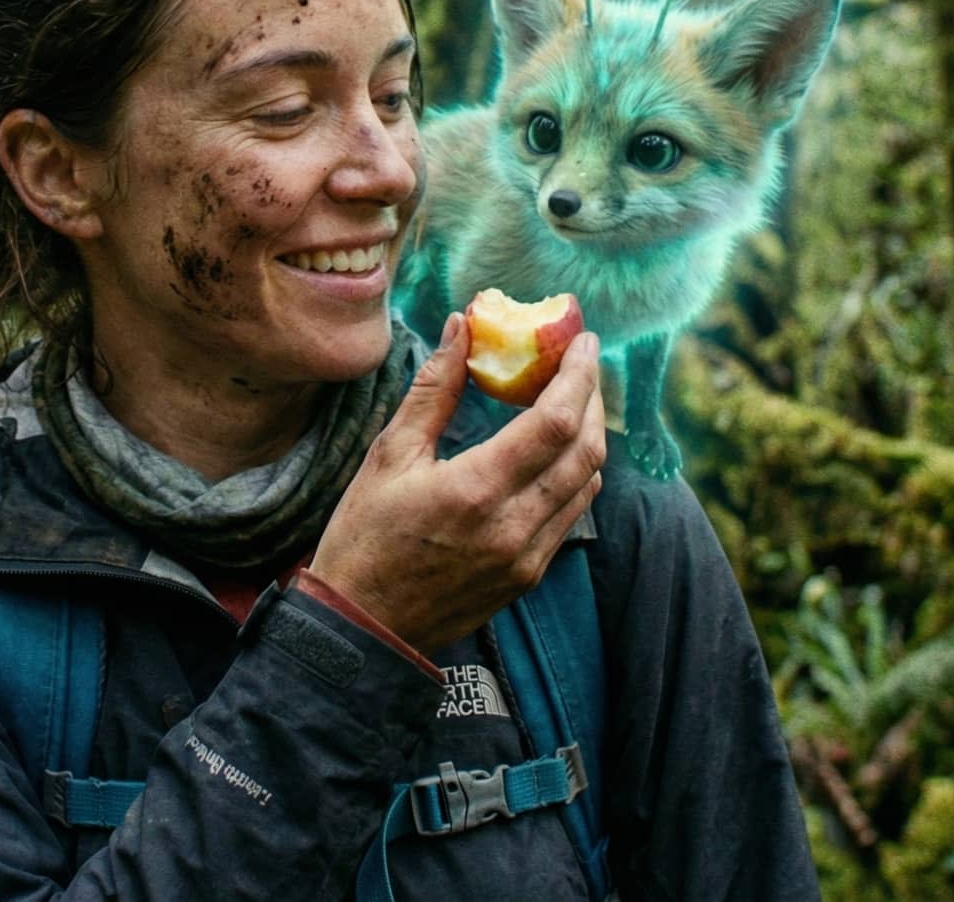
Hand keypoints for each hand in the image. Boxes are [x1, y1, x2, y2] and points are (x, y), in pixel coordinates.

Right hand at [308, 312, 607, 655]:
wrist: (361, 626)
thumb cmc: (364, 536)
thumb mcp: (389, 455)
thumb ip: (436, 389)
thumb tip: (461, 327)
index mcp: (477, 490)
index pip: (555, 422)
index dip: (578, 375)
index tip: (583, 341)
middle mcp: (514, 527)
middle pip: (586, 450)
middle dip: (592, 398)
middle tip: (582, 361)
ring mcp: (528, 557)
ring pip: (587, 483)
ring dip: (589, 435)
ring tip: (573, 398)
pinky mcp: (529, 576)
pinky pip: (571, 515)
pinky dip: (576, 474)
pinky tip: (557, 451)